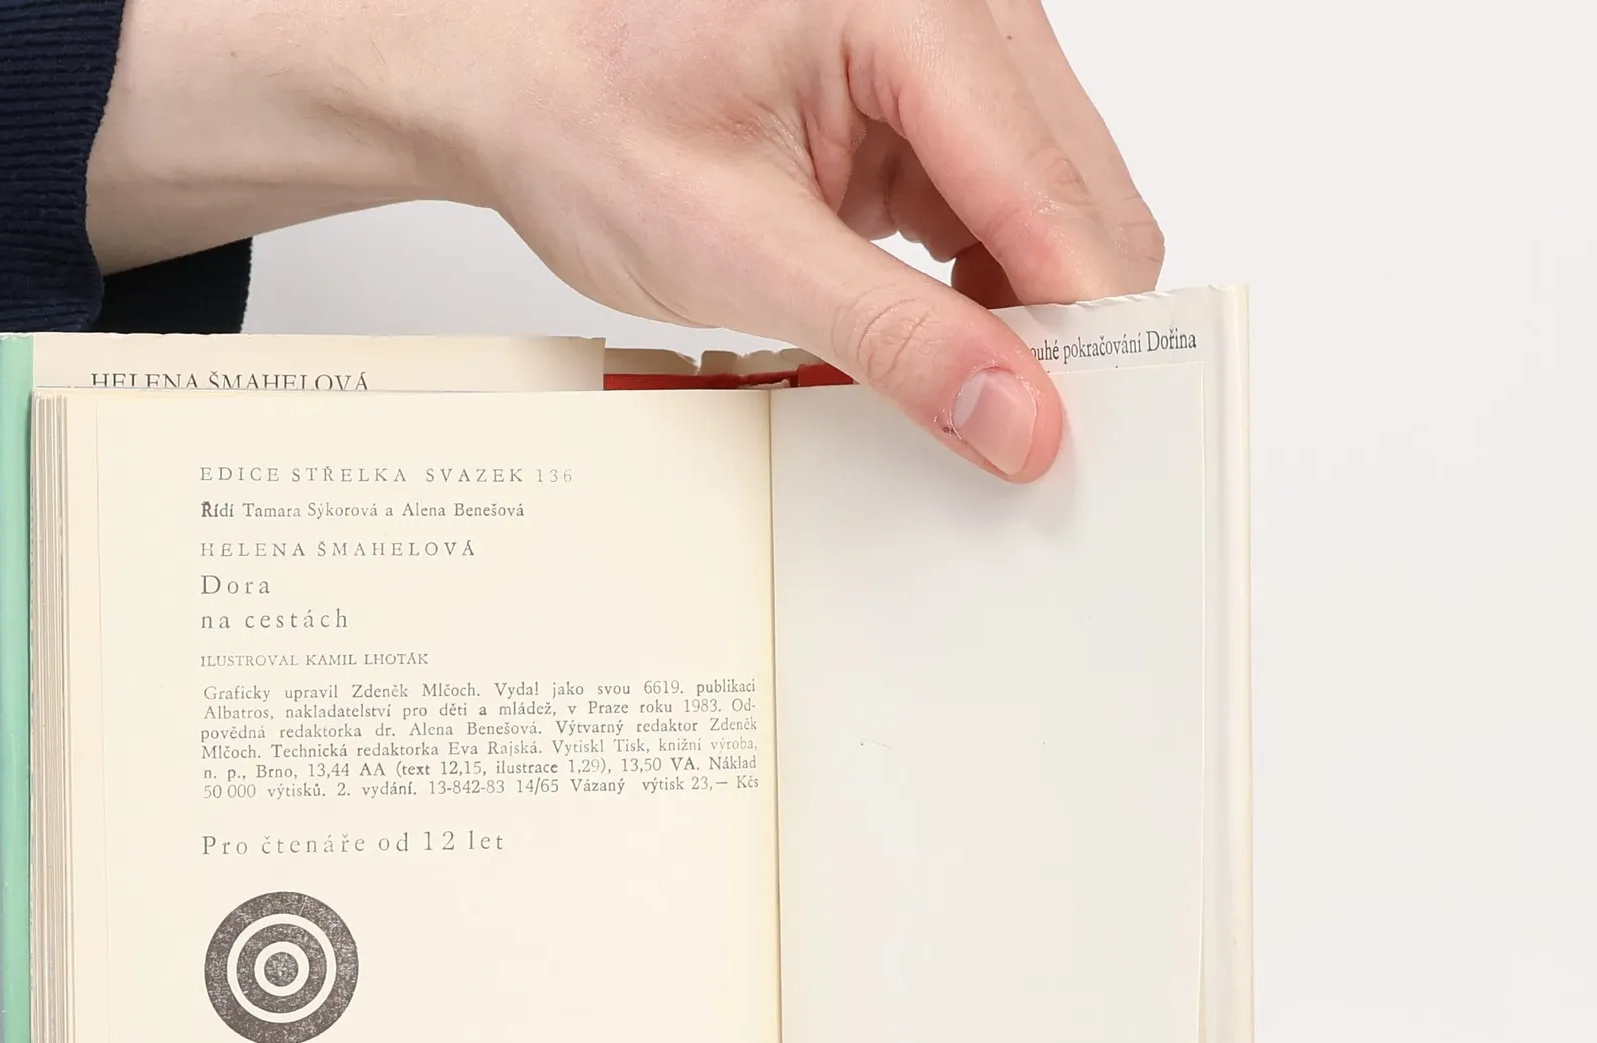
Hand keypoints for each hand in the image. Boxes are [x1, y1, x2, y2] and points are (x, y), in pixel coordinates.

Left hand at [88, 0, 1160, 479]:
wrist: (510, 69)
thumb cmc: (585, 114)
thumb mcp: (735, 253)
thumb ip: (894, 339)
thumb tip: (1016, 418)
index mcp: (914, 7)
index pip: (1058, 201)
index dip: (1079, 338)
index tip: (1068, 446)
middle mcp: (961, 3)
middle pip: (1086, 203)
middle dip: (1056, 328)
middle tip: (996, 437)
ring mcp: (956, 42)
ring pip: (1057, 209)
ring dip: (1014, 311)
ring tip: (932, 379)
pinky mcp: (935, 89)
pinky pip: (1005, 203)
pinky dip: (979, 285)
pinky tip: (918, 332)